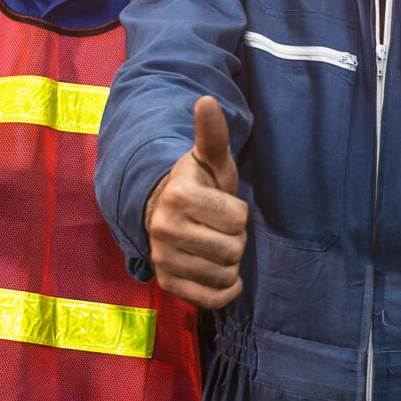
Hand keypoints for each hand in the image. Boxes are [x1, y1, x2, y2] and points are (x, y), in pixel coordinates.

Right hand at [144, 96, 247, 307]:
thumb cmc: (199, 183)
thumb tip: (206, 101)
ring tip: (212, 243)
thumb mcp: (210, 159)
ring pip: (225, 274)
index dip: (238, 212)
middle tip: (217, 226)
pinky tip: (218, 272)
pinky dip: (224, 290)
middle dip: (235, 238)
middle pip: (234, 250)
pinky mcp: (166, 282)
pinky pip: (212, 299)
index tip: (219, 204)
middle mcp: (163, 228)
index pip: (238, 218)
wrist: (165, 210)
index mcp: (178, 195)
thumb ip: (212, 134)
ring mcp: (162, 258)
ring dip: (229, 262)